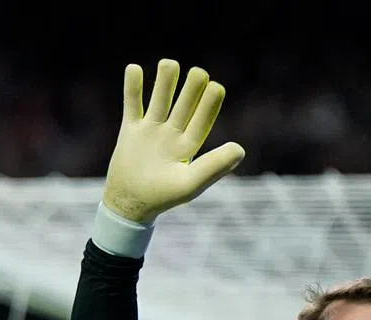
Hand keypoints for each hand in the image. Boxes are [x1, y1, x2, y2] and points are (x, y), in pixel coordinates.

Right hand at [102, 59, 245, 224]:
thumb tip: (241, 150)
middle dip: (191, 88)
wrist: (130, 205)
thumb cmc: (163, 197)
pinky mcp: (130, 130)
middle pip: (184, 105)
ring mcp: (151, 131)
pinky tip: (134, 68)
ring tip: (170, 63)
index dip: (210, 104)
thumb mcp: (190, 183)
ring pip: (160, 99)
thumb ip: (214, 166)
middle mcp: (172, 135)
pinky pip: (132, 104)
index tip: (216, 87)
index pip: (202, 120)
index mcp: (188, 147)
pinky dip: (132, 87)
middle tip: (198, 73)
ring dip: (165, 81)